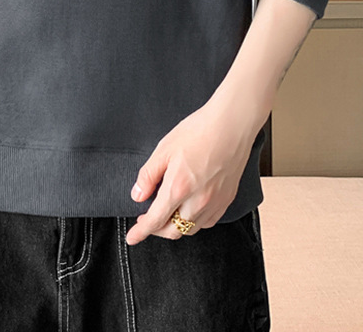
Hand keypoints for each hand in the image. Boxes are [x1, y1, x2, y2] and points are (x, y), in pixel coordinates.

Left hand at [125, 86, 264, 244]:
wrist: (231, 125)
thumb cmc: (198, 131)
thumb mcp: (164, 149)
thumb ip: (148, 176)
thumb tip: (138, 196)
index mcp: (178, 189)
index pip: (155, 221)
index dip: (141, 232)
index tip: (132, 238)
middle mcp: (198, 202)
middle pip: (173, 231)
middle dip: (157, 230)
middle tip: (146, 220)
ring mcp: (215, 203)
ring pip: (191, 228)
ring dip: (176, 225)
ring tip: (167, 211)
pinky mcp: (227, 200)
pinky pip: (208, 221)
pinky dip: (194, 220)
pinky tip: (189, 208)